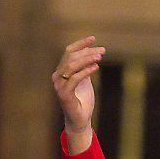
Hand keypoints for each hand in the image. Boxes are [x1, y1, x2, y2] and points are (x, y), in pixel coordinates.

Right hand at [53, 36, 104, 151]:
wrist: (80, 119)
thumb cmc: (83, 99)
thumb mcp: (85, 79)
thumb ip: (85, 66)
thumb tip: (91, 51)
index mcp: (61, 71)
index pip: (68, 52)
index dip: (80, 44)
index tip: (93, 39)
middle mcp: (57, 76)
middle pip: (71, 57)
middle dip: (87, 52)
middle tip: (102, 51)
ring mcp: (59, 85)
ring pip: (71, 66)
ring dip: (87, 59)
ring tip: (100, 57)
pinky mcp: (64, 94)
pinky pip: (74, 79)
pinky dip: (85, 71)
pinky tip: (96, 67)